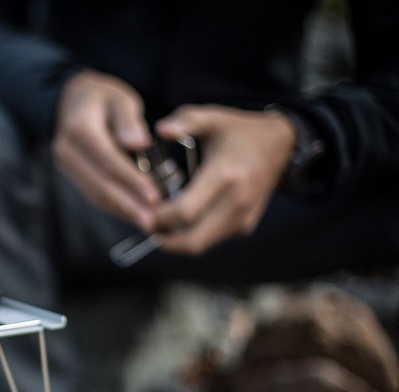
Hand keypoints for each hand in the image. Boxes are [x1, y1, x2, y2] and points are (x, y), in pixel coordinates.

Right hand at [53, 70, 160, 229]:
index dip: (130, 179)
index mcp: (78, 127)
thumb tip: (138, 143)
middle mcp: (66, 150)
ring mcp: (66, 166)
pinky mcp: (73, 176)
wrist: (72, 103)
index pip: (107, 159)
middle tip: (151, 220)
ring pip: (95, 194)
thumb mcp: (119, 98)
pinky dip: (116, 207)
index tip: (153, 195)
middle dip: (126, 204)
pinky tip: (135, 215)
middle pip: (98, 183)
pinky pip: (94, 195)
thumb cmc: (102, 99)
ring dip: (122, 211)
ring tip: (147, 223)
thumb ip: (128, 121)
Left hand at [152, 104, 296, 254]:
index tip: (139, 212)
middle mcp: (236, 201)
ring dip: (175, 241)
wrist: (281, 146)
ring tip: (156, 223)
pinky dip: (191, 236)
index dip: (158, 218)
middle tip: (143, 226)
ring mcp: (243, 218)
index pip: (185, 211)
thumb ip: (186, 121)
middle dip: (163, 240)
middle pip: (193, 240)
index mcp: (224, 175)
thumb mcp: (213, 117)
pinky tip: (176, 220)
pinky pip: (211, 240)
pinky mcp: (244, 227)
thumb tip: (160, 130)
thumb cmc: (240, 131)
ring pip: (201, 245)